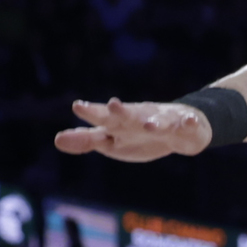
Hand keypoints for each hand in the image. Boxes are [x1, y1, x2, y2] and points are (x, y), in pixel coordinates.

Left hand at [56, 97, 211, 162]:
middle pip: (129, 115)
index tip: (78, 107)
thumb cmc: (139, 134)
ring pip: (159, 121)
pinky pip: (188, 125)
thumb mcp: (112, 140)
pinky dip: (189, 123)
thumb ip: (87, 140)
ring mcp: (164, 121)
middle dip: (122, 112)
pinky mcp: (186, 126)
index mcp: (121, 123)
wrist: (179, 127)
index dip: (92, 113)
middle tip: (113, 105)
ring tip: (150, 126)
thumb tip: (56, 140)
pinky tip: (190, 121)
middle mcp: (140, 118)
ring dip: (155, 122)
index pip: (103, 118)